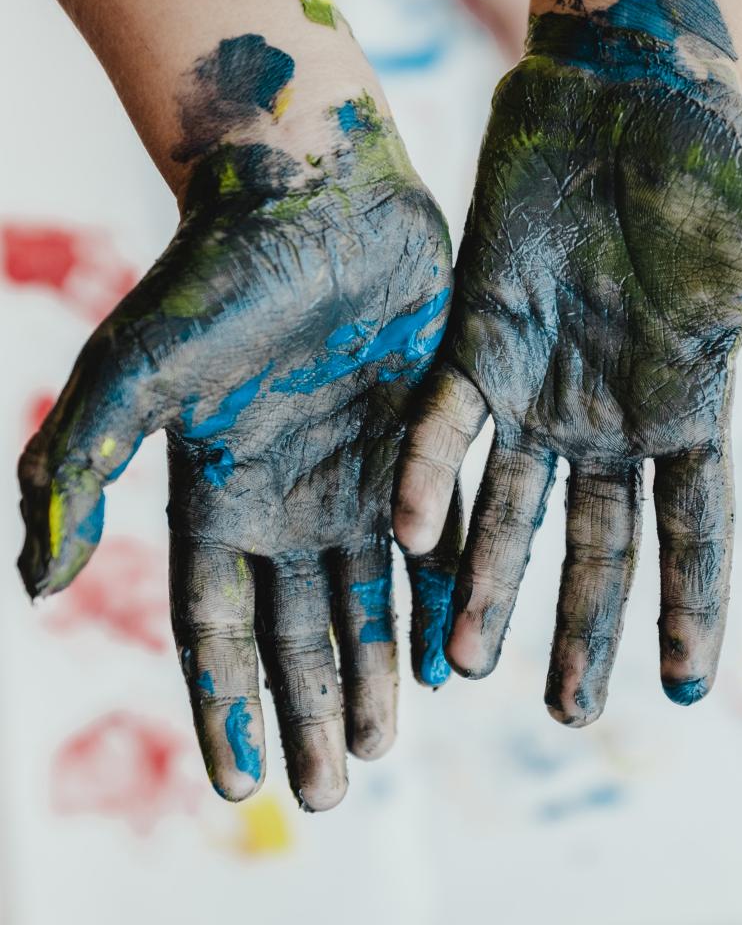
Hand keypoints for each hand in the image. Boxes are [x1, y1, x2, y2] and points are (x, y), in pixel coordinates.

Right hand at [18, 35, 456, 809]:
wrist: (313, 196)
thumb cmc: (220, 273)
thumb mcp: (136, 371)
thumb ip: (79, 467)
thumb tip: (29, 581)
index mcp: (219, 493)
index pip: (216, 625)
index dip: (226, 704)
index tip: (246, 784)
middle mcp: (291, 496)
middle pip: (299, 628)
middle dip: (312, 707)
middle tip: (336, 788)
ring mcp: (361, 472)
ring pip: (370, 596)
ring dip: (377, 669)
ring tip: (387, 741)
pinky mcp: (426, 440)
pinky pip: (439, 537)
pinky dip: (444, 595)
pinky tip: (455, 654)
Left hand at [393, 0, 741, 726]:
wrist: (628, 87)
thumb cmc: (721, 162)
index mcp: (685, 406)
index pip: (693, 529)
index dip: (690, 605)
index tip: (681, 686)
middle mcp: (606, 415)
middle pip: (594, 542)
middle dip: (578, 624)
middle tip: (562, 713)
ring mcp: (537, 386)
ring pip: (509, 505)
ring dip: (488, 581)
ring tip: (462, 664)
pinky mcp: (476, 341)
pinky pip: (445, 424)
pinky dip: (429, 477)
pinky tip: (414, 537)